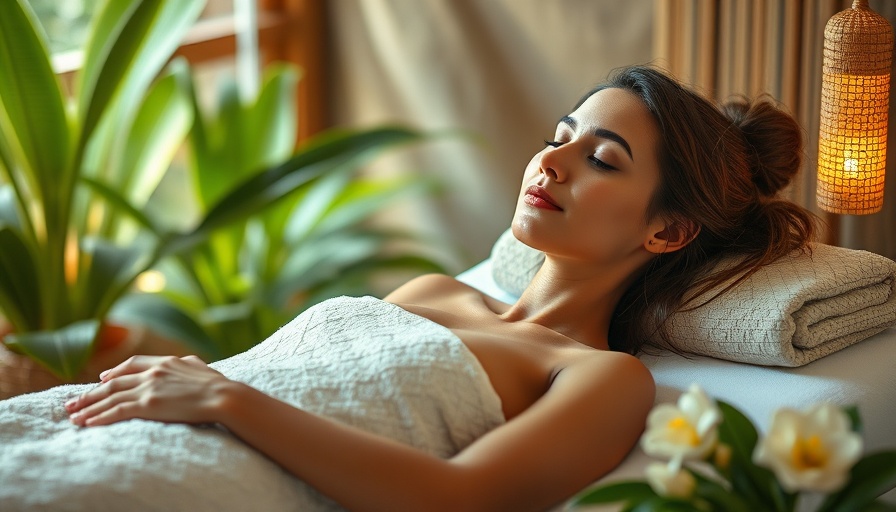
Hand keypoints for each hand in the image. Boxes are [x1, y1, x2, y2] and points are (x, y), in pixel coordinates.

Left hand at [64, 355, 232, 426]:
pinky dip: (100, 417)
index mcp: (164, 362)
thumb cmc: (217, 384)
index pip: (131, 365)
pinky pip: (117, 411)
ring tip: (73, 415)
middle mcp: (152, 372)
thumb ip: (186, 363)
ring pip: (110, 397)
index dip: (113, 372)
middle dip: (91, 393)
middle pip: (113, 382)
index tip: (101, 379)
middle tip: (73, 401)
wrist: (223, 396)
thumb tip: (185, 362)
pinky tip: (88, 423)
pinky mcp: (148, 405)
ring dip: (89, 407)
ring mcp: (149, 388)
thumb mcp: (199, 366)